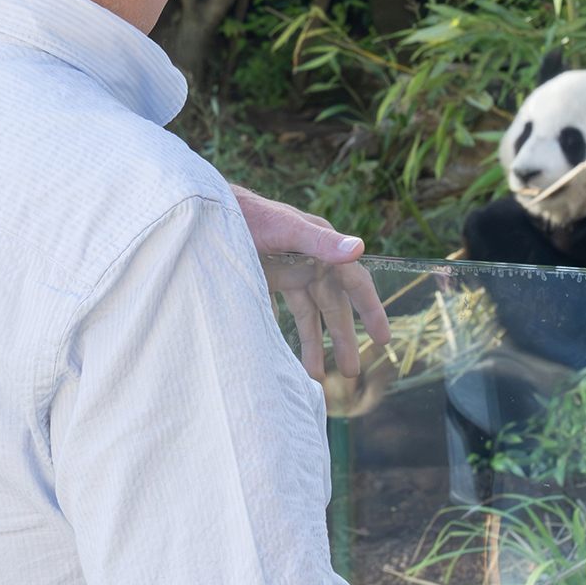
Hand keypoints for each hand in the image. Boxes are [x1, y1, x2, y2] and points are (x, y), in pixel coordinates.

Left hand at [231, 185, 390, 380]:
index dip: (370, 310)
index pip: (355, 283)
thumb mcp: (285, 228)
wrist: (202, 208)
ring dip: (312, 343)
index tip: (383, 338)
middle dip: (342, 339)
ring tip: (315, 376)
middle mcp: (310, 260)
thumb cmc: (247, 213)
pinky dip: (283, 331)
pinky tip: (283, 356)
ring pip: (307, 313)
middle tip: (352, 372)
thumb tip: (360, 249)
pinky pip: (279, 310)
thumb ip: (321, 241)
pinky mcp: (264, 278)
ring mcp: (287, 270)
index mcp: (322, 247)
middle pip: (332, 306)